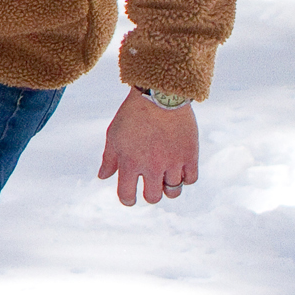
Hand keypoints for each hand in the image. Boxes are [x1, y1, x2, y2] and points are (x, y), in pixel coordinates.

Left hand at [98, 91, 198, 207]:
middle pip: (153, 198)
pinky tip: (179, 169)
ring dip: (168, 187)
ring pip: (174, 191)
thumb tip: (103, 177)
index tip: (130, 198)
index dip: (127, 200)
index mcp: (130, 163)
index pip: (127, 195)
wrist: (159, 94)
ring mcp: (172, 162)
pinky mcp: (190, 155)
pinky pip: (191, 179)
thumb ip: (109, 159)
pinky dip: (185, 177)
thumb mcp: (114, 135)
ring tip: (166, 176)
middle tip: (150, 185)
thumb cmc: (133, 114)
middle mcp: (151, 167)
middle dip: (150, 194)